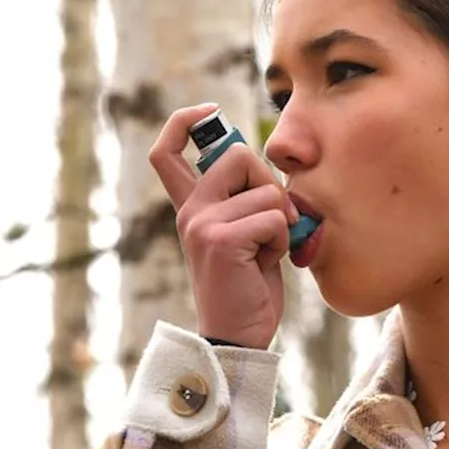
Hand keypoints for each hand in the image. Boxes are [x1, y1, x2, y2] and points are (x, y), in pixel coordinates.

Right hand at [148, 104, 298, 349]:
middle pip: (237, 154)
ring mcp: (201, 224)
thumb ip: (247, 200)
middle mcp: (190, 212)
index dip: (184, 121)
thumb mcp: (246, 234)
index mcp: (191, 208)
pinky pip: (272, 218)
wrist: (238, 337)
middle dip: (269, 182)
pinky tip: (267, 263)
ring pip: (264, 190)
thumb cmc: (250, 286)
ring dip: (281, 220)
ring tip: (266, 250)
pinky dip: (282, 240)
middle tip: (272, 221)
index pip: (165, 152)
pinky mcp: (220, 240)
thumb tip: (268, 163)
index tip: (209, 112)